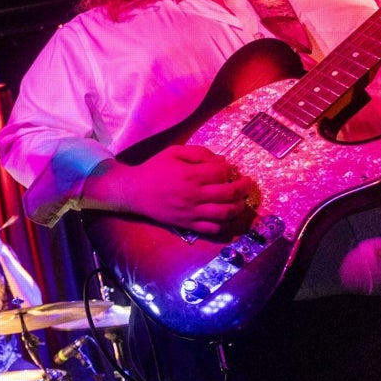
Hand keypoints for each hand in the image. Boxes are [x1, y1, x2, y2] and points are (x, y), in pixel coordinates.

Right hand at [88, 145, 253, 235]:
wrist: (134, 192)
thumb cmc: (154, 169)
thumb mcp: (173, 152)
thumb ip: (199, 153)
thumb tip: (222, 160)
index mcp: (190, 175)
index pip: (222, 172)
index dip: (230, 169)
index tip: (230, 168)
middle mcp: (194, 195)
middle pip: (229, 193)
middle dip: (243, 187)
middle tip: (246, 183)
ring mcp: (192, 212)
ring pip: (225, 213)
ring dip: (238, 206)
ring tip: (240, 200)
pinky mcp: (188, 224)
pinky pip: (212, 228)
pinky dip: (224, 224)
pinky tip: (226, 216)